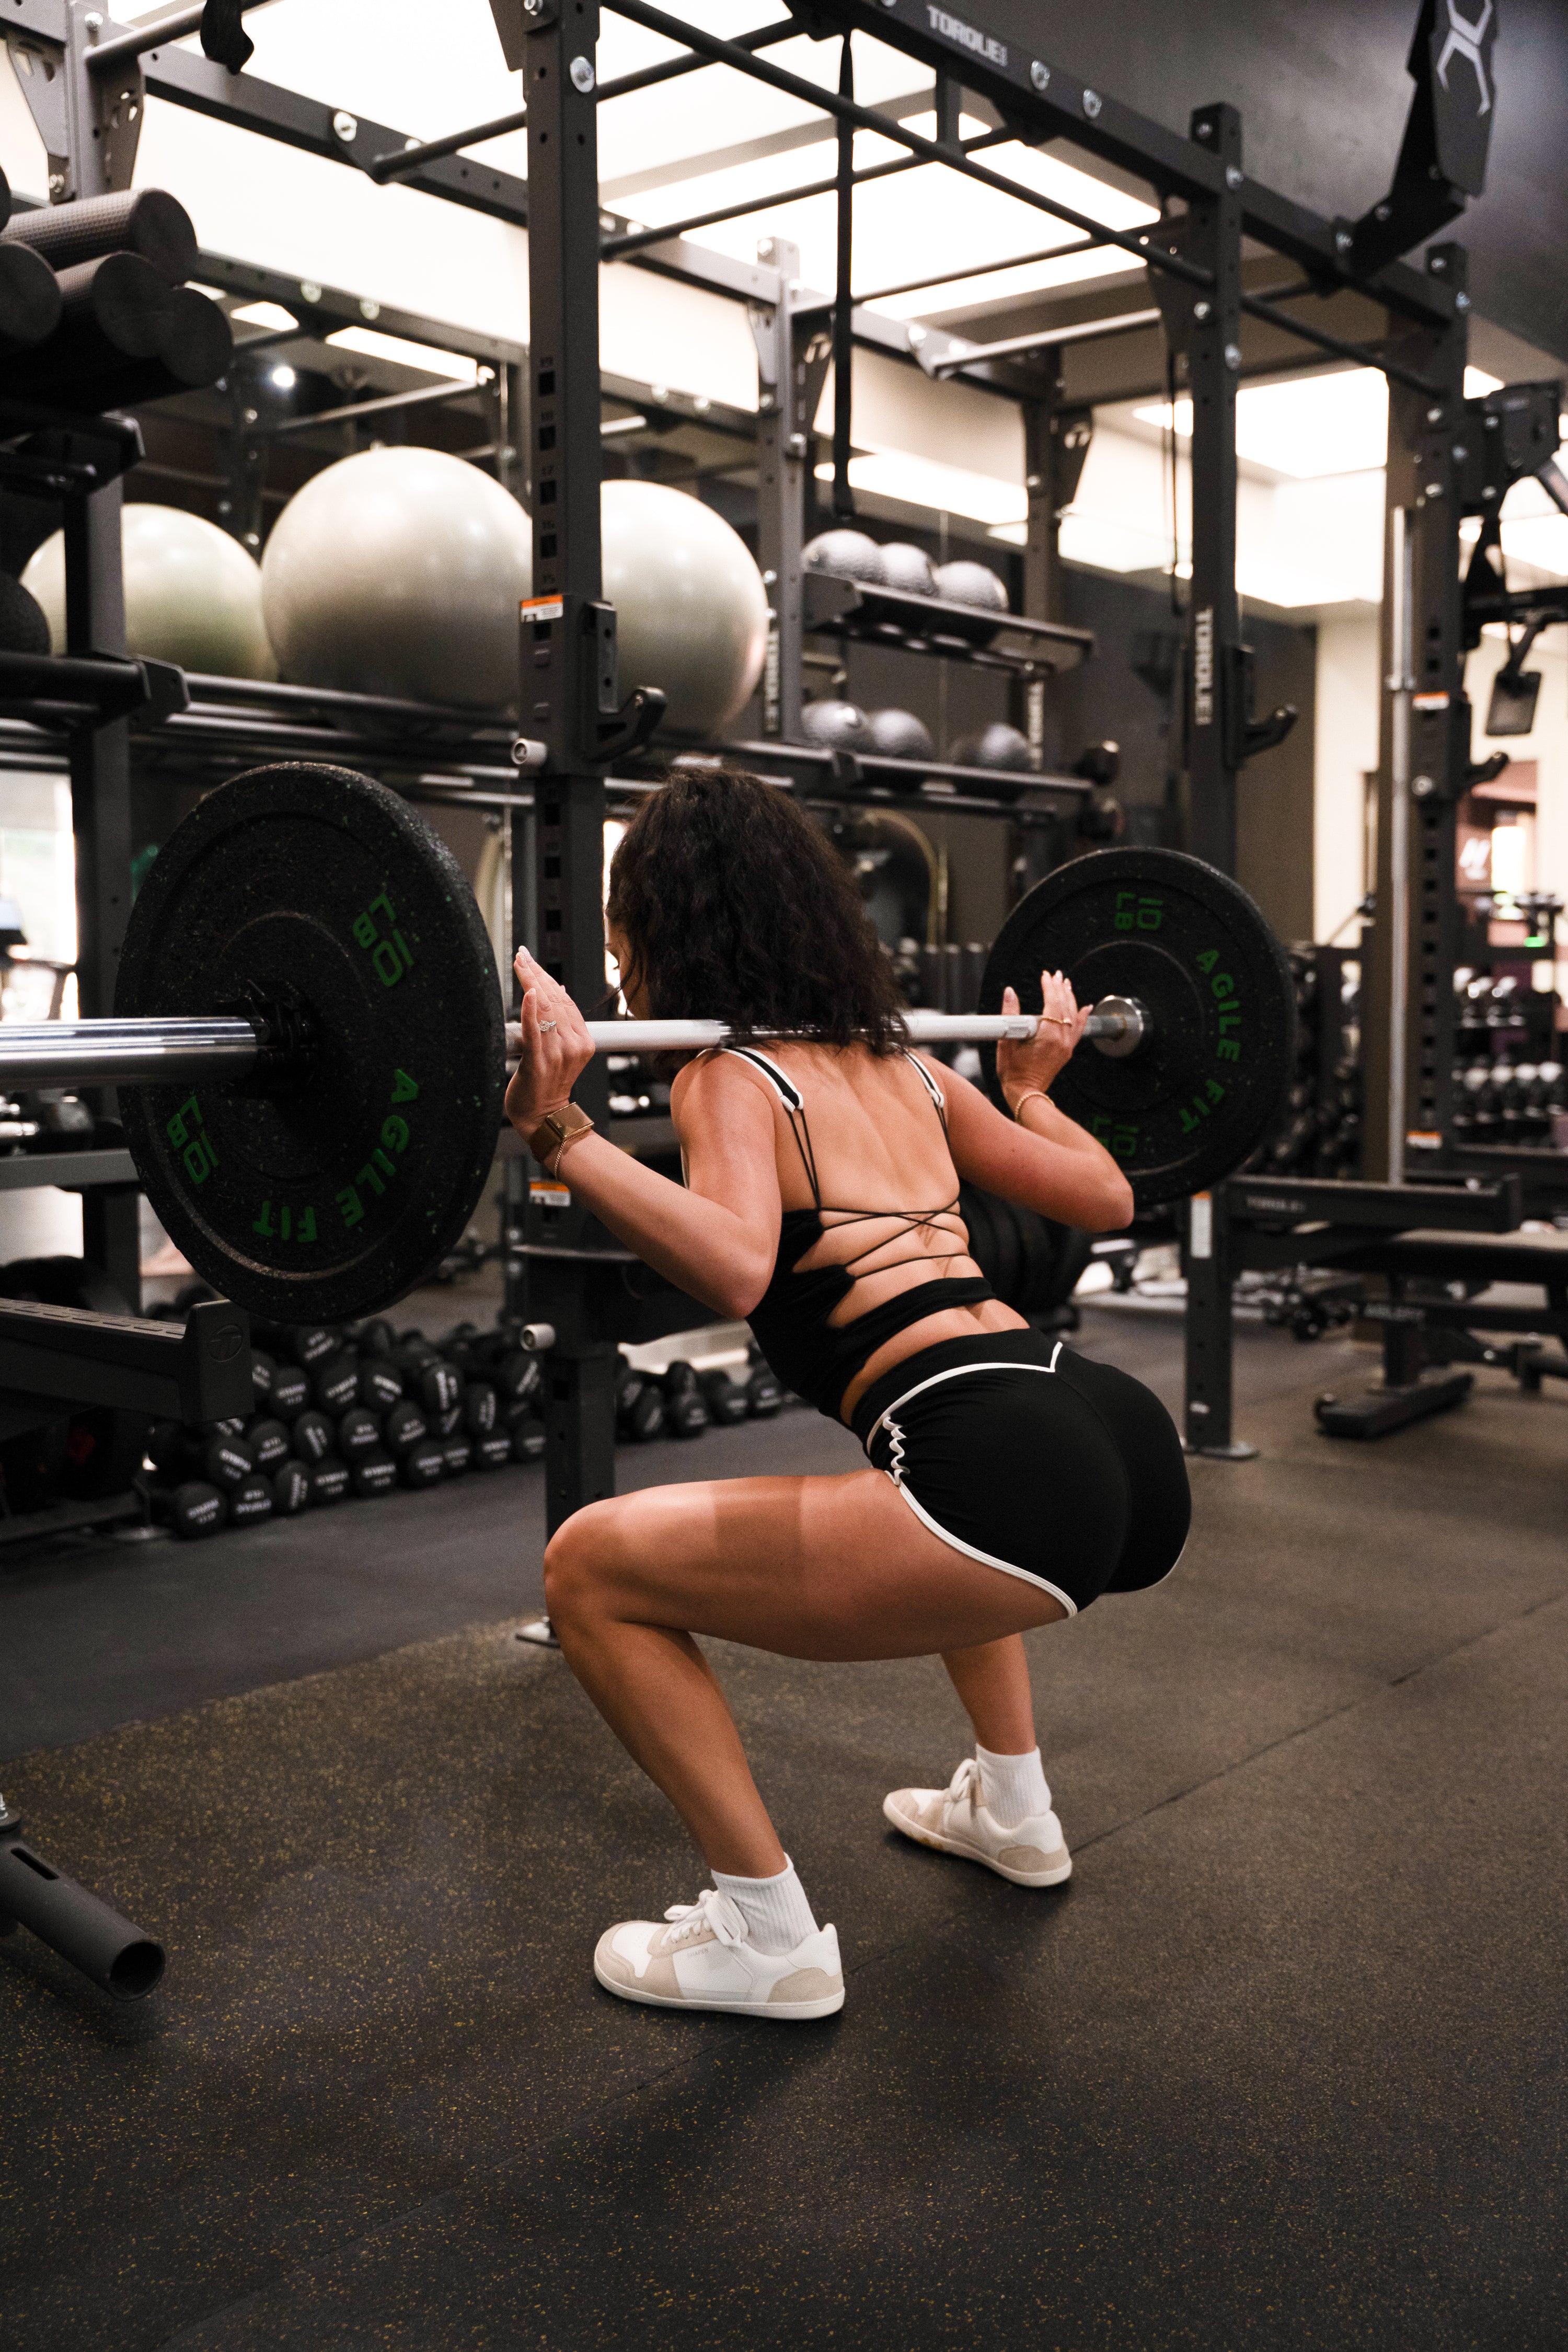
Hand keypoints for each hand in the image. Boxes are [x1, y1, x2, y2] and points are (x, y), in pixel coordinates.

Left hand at [504, 946, 595, 1131]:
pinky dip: (529, 1010)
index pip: (564, 1000)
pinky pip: (534, 1031)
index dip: (546, 978)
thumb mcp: (560, 1050)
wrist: (542, 1117)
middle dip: (536, 974)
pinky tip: (527, 992)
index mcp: (582, 1040)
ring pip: (544, 1011)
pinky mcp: (538, 1062)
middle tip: (521, 954)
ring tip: (519, 963)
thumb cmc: (546, 1084)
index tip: (530, 960)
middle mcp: (573, 1045)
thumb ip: (560, 1023)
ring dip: (530, 983)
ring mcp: (557, 1054)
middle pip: (554, 1000)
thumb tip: (558, 990)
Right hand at [995, 969, 1088, 1109]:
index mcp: (1047, 1037)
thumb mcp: (1006, 1043)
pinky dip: (1081, 1017)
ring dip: (1070, 998)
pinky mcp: (1066, 1051)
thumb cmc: (1013, 1073)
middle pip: (1064, 1007)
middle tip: (1056, 975)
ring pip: (1073, 1016)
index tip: (1045, 976)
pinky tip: (1085, 1007)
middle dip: (1060, 989)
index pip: (1052, 1004)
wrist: (1025, 1093)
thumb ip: (1009, 1015)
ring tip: (1066, 984)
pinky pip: (1078, 1030)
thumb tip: (1009, 992)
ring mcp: (1066, 1046)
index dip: (1049, 988)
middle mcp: (1061, 1040)